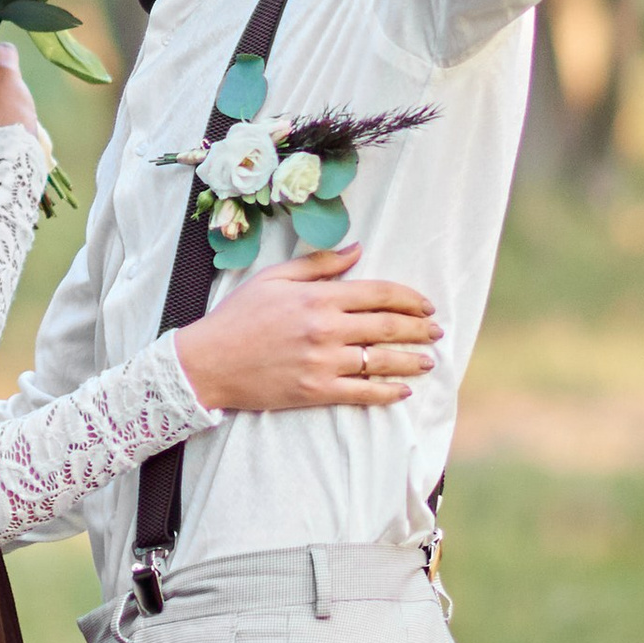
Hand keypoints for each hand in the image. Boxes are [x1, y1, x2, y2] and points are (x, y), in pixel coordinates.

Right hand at [175, 242, 440, 413]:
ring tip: (429, 360)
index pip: (379, 294)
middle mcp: (325, 328)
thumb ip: (319, 265)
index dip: (409, 299)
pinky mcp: (316, 391)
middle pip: (387, 327)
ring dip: (411, 360)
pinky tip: (402, 390)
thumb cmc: (237, 316)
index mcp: (318, 297)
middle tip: (436, 331)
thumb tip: (357, 249)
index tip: (426, 304)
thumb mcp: (274, 278)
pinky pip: (361, 392)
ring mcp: (322, 362)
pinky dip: (386, 392)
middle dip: (418, 328)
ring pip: (381, 361)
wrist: (207, 362)